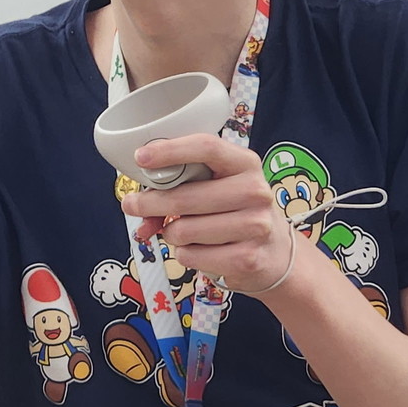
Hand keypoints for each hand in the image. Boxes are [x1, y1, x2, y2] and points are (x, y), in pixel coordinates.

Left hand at [120, 134, 293, 296]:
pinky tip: (198, 249)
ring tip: (181, 231)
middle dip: (150, 203)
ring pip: (183, 230)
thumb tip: (137, 204)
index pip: (207, 147)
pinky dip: (184, 254)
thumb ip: (180, 185)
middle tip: (132, 205)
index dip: (170, 151)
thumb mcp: (217, 187)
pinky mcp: (247, 259)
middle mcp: (255, 191)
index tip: (141, 157)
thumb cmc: (235, 211)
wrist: (275, 252)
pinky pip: (190, 256)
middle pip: (185, 196)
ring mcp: (255, 226)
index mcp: (245, 163)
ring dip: (170, 233)